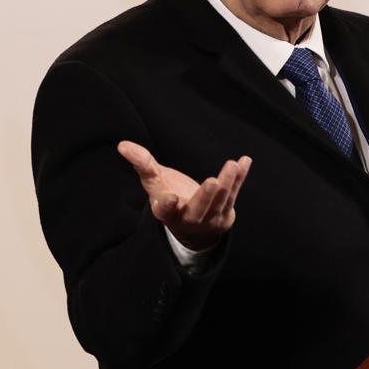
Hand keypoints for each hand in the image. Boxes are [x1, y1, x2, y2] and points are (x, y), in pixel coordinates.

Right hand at [117, 141, 251, 251]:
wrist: (193, 224)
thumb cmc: (169, 197)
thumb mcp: (154, 182)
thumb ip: (142, 164)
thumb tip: (122, 145)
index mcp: (167, 212)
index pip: (166, 210)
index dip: (167, 204)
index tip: (170, 197)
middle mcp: (189, 218)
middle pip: (199, 209)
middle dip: (205, 197)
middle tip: (212, 183)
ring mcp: (210, 218)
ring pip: (220, 201)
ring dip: (227, 183)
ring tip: (232, 165)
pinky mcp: (226, 213)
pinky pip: (234, 193)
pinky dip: (240, 178)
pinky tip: (245, 161)